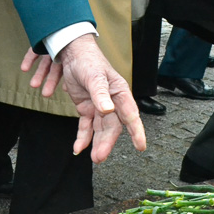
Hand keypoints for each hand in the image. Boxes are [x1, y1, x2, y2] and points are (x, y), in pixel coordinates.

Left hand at [25, 35, 144, 162]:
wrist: (72, 54)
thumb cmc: (88, 61)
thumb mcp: (94, 76)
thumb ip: (100, 93)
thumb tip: (108, 110)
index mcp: (120, 93)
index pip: (130, 115)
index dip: (136, 131)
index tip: (141, 146)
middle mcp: (113, 102)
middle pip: (112, 126)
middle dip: (107, 142)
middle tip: (99, 157)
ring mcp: (100, 107)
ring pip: (100, 129)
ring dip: (96, 143)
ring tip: (93, 158)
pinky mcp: (87, 109)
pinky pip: (86, 126)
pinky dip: (83, 137)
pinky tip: (78, 148)